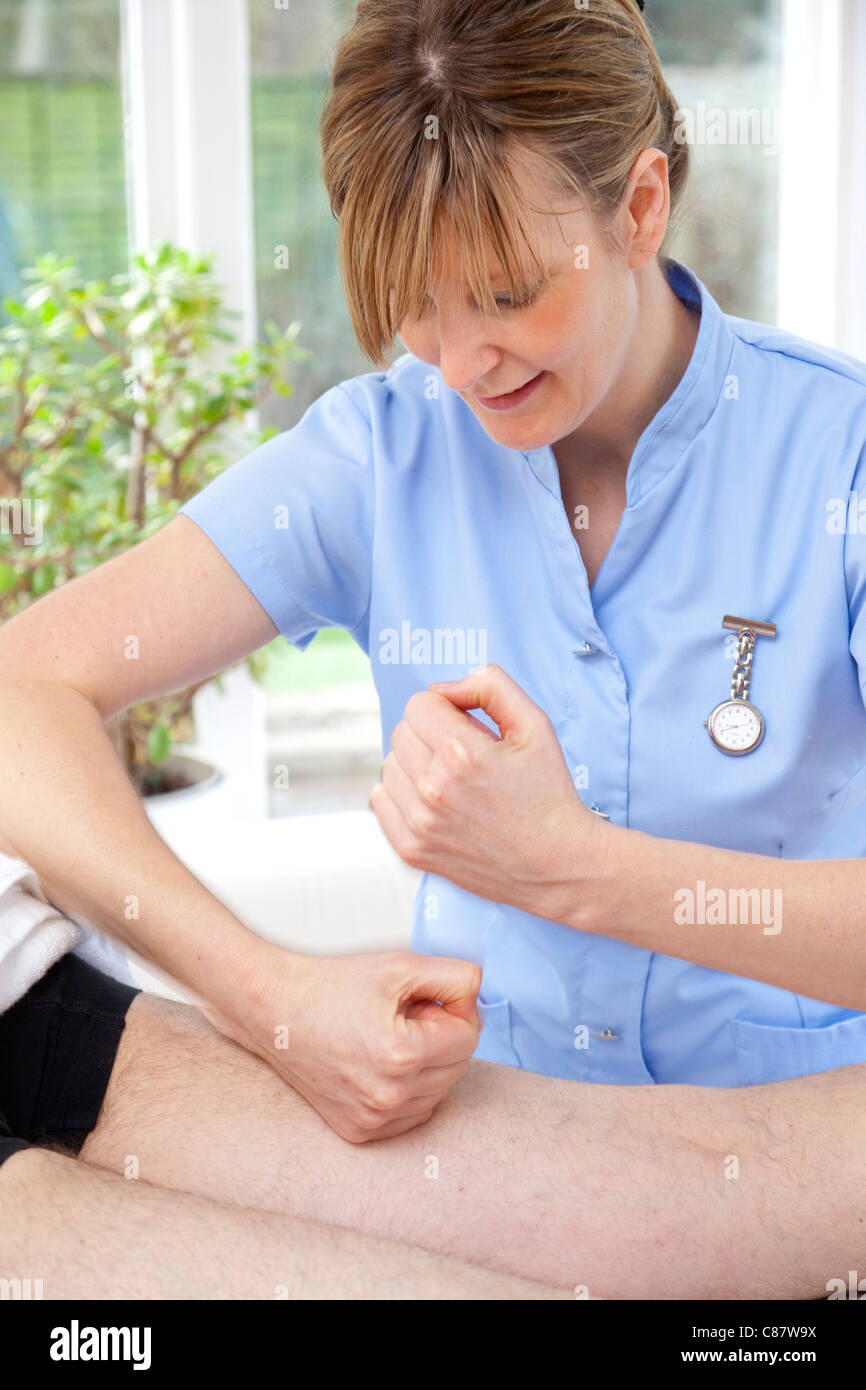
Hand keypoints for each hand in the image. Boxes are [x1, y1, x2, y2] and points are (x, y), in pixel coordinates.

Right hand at [202, 943, 481, 1143]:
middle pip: (457, 1066)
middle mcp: (389, 1097)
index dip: (453, 1010)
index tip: (424, 999)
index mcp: (402, 1056)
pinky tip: (379, 1063)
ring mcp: (372, 1121)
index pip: (469, 1036)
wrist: (273, 1010)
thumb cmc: (332, 984)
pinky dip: (408, 1089)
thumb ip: (456, 976)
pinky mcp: (359, 1133)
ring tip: (387, 1037)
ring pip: (438, 1092)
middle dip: (441, 1036)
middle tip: (404, 1014)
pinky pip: (413, 1114)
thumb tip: (479, 998)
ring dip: (427, 1064)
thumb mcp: (401, 965)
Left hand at [369, 663, 604, 920]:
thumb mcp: (535, 724)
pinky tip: (434, 800)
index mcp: (462, 754)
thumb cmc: (548, 792)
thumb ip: (490, 686)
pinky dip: (401, 794)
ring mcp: (420, 823)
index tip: (468, 725)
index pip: (419, 704)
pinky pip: (380, 800)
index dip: (445, 708)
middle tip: (465, 754)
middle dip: (430, 733)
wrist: (558, 864)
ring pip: (389, 765)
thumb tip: (443, 689)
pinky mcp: (412, 850)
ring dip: (415, 763)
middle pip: (401, 732)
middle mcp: (434, 788)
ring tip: (452, 779)